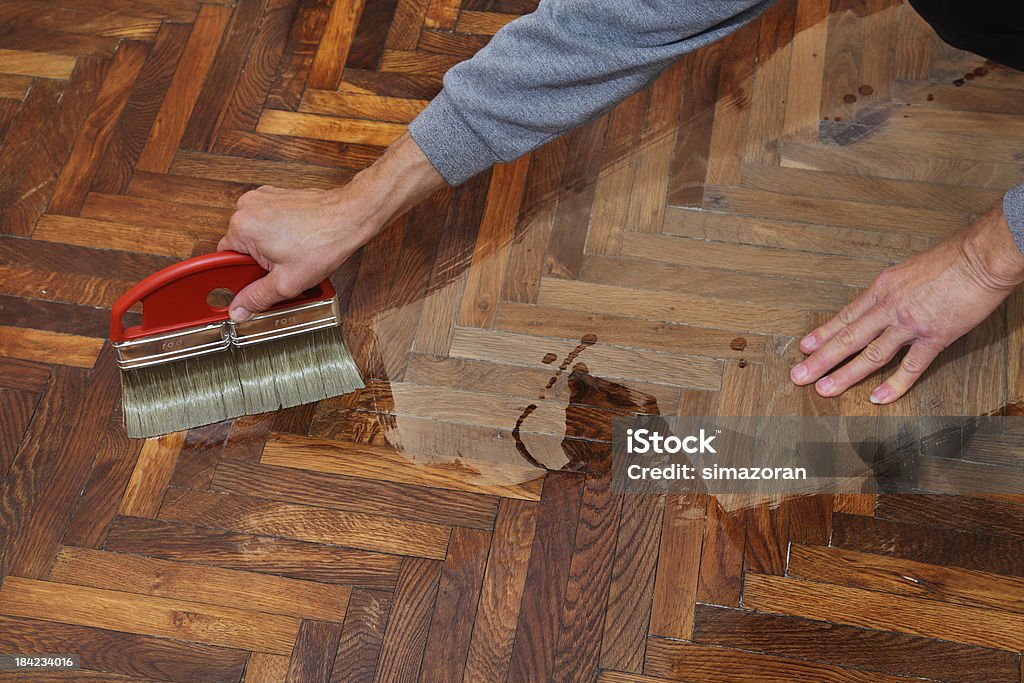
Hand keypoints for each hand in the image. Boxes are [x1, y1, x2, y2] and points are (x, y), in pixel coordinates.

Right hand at [218, 132, 444, 320]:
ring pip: (257, 234)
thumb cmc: (324, 242)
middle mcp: (247, 207)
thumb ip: (258, 298)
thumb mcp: (287, 283)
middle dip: (259, 262)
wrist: (351, 216)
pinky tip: (299, 242)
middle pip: (241, 246)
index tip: (251, 283)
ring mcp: (263, 198)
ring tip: (295, 254)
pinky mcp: (278, 196)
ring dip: (270, 248)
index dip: (239, 276)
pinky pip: (269, 222)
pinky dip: (280, 233)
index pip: (224, 259)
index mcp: (242, 226)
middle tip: (282, 270)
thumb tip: (238, 309)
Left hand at [790, 204, 1023, 403]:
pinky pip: (910, 367)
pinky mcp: (935, 337)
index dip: (823, 334)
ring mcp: (910, 324)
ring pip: (870, 354)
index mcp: (883, 288)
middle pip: (848, 337)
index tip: (805, 347)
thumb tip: (883, 302)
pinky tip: (877, 398)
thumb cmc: (952, 258)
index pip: (846, 316)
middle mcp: (890, 306)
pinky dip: (893, 385)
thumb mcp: (909, 269)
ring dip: (844, 375)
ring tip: (824, 389)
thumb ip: (893, 289)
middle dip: (820, 359)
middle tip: (799, 375)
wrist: (983, 256)